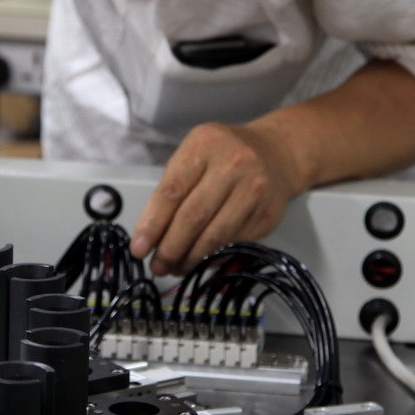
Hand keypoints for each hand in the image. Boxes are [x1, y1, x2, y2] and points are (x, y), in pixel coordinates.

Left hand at [129, 123, 304, 275]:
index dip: (152, 224)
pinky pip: (234, 243)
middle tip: (157, 266)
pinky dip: (213, 257)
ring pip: (215, 236)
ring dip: (190, 259)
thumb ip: (172, 188)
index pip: (171, 192)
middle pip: (193, 217)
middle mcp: (233, 165)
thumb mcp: (194, 155)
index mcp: (204, 146)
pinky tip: (201, 261)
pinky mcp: (267, 214)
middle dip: (170, 248)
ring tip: (175, 268)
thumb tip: (151, 236)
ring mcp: (254, 190)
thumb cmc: (222, 156)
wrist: (276, 153)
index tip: (138, 249)